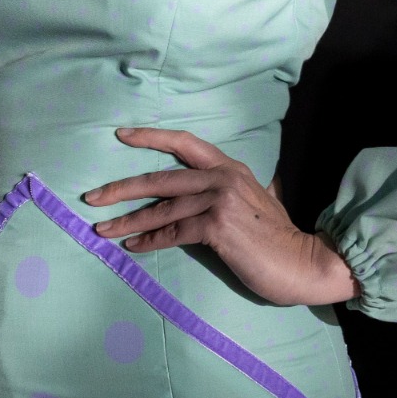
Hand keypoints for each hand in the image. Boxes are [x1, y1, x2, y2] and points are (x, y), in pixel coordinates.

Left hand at [82, 128, 358, 307]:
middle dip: (121, 188)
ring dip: (127, 221)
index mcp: (230, 168)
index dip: (151, 138)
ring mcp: (219, 200)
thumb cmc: (279, 239)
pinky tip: (132, 246)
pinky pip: (172, 232)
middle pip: (161, 178)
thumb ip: (233, 193)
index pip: (184, 143)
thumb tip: (213, 195)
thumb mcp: (257, 202)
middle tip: (92, 197)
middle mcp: (222, 178)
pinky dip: (148, 240)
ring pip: (161, 208)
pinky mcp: (216, 226)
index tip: (121, 135)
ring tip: (102, 229)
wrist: (304, 262)